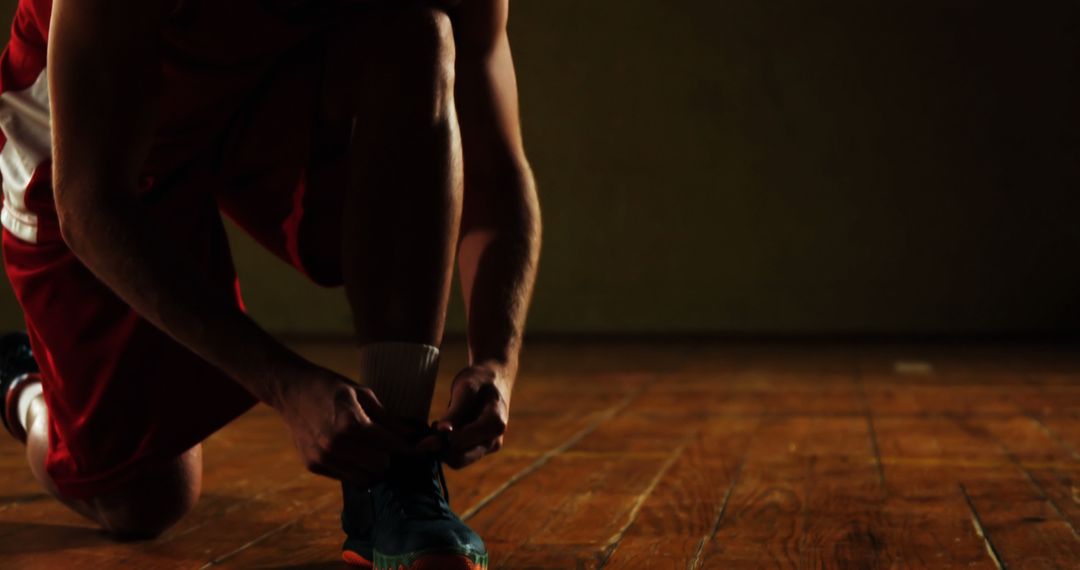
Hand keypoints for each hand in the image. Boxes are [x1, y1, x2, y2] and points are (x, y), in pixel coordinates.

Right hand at [274, 367, 411, 486]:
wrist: (291, 390)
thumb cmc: (331, 387)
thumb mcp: (362, 393)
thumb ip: (388, 418)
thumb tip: (412, 435)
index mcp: (351, 423)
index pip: (391, 446)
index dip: (409, 448)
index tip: (421, 450)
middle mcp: (335, 444)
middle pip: (381, 466)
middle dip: (389, 456)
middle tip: (388, 444)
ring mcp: (322, 457)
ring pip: (365, 478)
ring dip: (372, 466)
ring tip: (371, 449)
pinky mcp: (313, 465)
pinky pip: (346, 478)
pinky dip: (354, 469)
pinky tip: (352, 452)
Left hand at [426, 364, 510, 468]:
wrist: (494, 379)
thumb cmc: (480, 380)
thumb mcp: (466, 389)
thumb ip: (456, 412)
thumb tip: (443, 433)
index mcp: (495, 425)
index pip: (460, 444)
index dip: (441, 439)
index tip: (433, 424)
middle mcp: (493, 442)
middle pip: (458, 459)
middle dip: (439, 447)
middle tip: (432, 426)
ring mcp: (486, 448)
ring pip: (457, 460)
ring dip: (441, 448)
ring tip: (436, 425)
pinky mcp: (479, 449)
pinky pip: (459, 455)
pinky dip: (445, 446)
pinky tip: (441, 429)